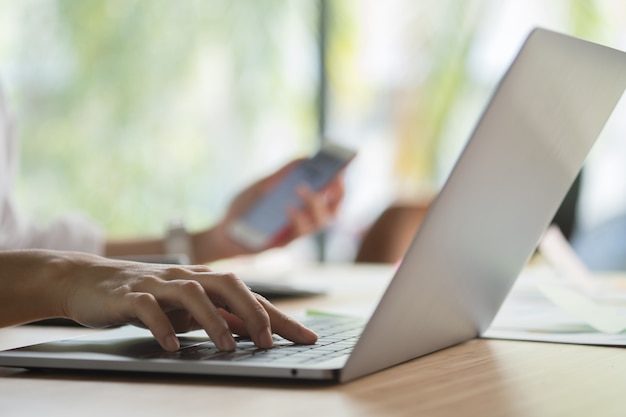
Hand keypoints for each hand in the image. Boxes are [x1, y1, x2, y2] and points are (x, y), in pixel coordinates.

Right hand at [0, 250, 316, 351]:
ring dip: (213, 320)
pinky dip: (162, 326)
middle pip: (228, 284)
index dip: (280, 317)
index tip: (308, 337)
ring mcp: (158, 283)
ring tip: (228, 347)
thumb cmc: (148, 296)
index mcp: (205, 281)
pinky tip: (173, 346)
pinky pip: (148, 307)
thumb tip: (256, 333)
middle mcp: (187, 277)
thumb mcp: (187, 308)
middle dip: (253, 311)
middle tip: (269, 342)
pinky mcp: (129, 295)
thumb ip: (218, 316)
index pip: (250, 297)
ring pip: (193, 292)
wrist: (90, 281)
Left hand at [193, 159, 345, 261]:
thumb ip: (283, 173)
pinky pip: (300, 232)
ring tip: (301, 188)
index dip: (339, 181)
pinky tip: (287, 206)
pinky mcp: (285, 243)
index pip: (331, 193)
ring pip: (322, 222)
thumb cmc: (243, 208)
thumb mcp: (262, 185)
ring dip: (315, 203)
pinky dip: (297, 217)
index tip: (341, 167)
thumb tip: (305, 157)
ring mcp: (296, 232)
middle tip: (332, 179)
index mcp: (302, 203)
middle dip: (337, 193)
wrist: (222, 232)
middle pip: (334, 209)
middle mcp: (304, 218)